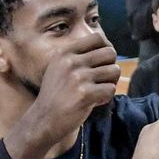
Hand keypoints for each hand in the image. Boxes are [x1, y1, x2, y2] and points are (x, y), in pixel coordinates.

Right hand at [8, 38, 119, 158]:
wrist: (43, 119)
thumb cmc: (56, 95)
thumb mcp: (59, 68)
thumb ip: (78, 56)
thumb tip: (109, 49)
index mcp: (64, 52)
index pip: (97, 38)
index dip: (106, 48)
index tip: (103, 62)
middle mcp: (70, 61)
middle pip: (110, 53)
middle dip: (111, 66)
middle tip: (103, 79)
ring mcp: (78, 77)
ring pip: (114, 71)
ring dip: (111, 83)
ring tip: (98, 91)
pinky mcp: (85, 94)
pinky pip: (111, 89)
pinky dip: (106, 97)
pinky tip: (94, 101)